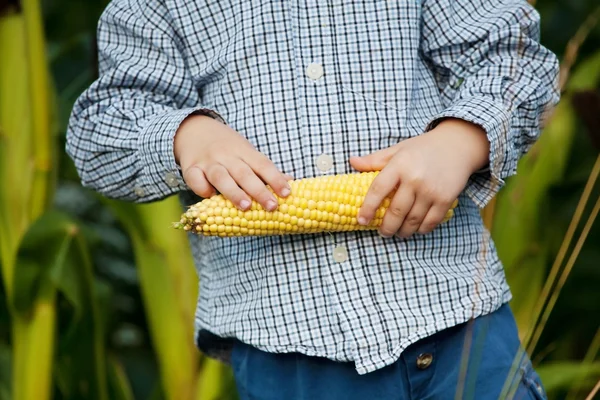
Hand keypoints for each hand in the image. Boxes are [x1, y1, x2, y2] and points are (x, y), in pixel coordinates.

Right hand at [174, 115, 291, 210]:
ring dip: (234, 192)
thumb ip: (264, 169)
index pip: (263, 165)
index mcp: (244, 151)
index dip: (275, 179)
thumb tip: (289, 181)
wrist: (194, 129)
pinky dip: (202, 188)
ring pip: (222, 177)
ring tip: (246, 206)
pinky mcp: (191, 168)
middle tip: (272, 206)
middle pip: (244, 173)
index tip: (286, 193)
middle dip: (259, 191)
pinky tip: (211, 197)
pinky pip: (195, 179)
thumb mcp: (247, 152)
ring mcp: (208, 162)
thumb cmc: (227, 148)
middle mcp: (227, 155)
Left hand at [350, 118, 488, 237]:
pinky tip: (415, 229)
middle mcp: (414, 179)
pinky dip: (420, 229)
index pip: (378, 190)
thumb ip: (374, 159)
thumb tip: (351, 161)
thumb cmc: (423, 148)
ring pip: (412, 221)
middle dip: (387, 227)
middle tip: (383, 232)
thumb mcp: (397, 149)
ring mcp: (431, 190)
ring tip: (398, 233)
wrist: (457, 145)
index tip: (362, 220)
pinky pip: (430, 222)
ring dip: (402, 231)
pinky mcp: (445, 199)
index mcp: (399, 165)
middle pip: (396, 212)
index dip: (367, 208)